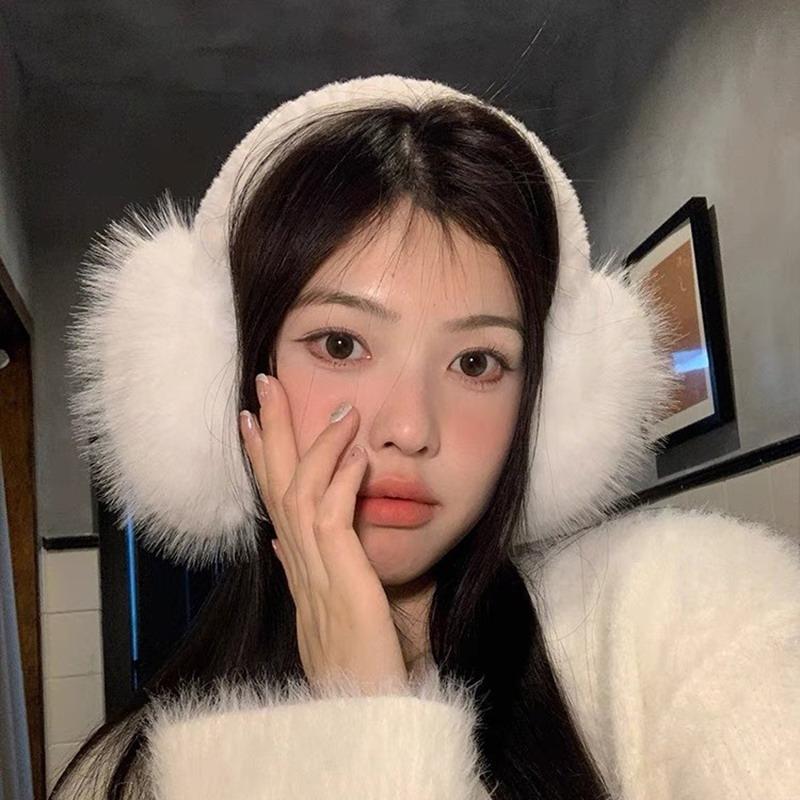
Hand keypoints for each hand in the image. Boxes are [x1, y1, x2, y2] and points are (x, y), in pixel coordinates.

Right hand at [239, 374, 408, 695]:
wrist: (357, 712)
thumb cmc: (349, 663)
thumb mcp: (321, 610)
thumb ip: (304, 570)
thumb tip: (283, 541)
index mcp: (299, 568)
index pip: (275, 501)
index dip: (263, 458)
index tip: (254, 420)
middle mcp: (300, 566)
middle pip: (278, 487)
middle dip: (272, 433)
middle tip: (265, 386)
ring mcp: (316, 574)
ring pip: (299, 495)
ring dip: (308, 444)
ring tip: (317, 403)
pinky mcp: (341, 584)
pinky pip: (332, 522)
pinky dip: (340, 482)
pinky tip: (353, 451)